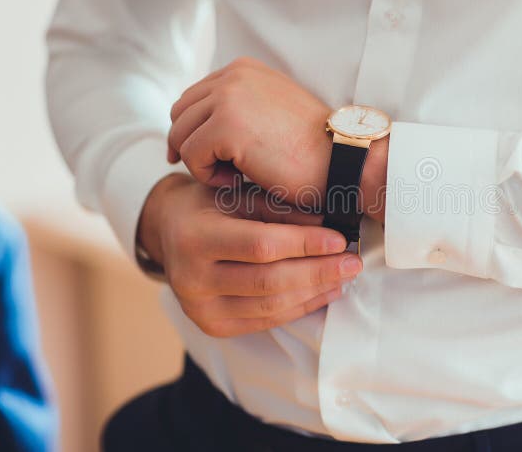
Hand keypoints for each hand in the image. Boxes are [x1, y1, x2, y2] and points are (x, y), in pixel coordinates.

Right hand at [137, 173, 362, 337]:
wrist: (168, 231)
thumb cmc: (208, 206)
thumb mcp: (236, 195)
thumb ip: (278, 209)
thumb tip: (328, 222)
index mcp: (196, 238)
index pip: (261, 245)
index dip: (305, 244)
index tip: (339, 238)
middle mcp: (191, 278)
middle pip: (269, 281)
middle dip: (318, 272)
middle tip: (353, 262)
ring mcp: (199, 308)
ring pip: (271, 305)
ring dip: (315, 291)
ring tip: (344, 276)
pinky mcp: (212, 326)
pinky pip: (265, 320)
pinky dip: (300, 307)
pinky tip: (324, 292)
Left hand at [168, 56, 389, 221]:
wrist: (343, 160)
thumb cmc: (314, 146)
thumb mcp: (273, 110)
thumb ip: (241, 106)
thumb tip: (201, 124)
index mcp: (244, 69)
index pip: (194, 97)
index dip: (191, 129)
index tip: (198, 155)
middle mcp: (233, 76)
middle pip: (180, 113)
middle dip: (188, 145)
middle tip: (212, 171)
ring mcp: (228, 99)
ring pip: (181, 135)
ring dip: (201, 162)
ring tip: (232, 177)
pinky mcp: (226, 127)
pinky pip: (192, 156)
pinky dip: (207, 175)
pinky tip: (236, 181)